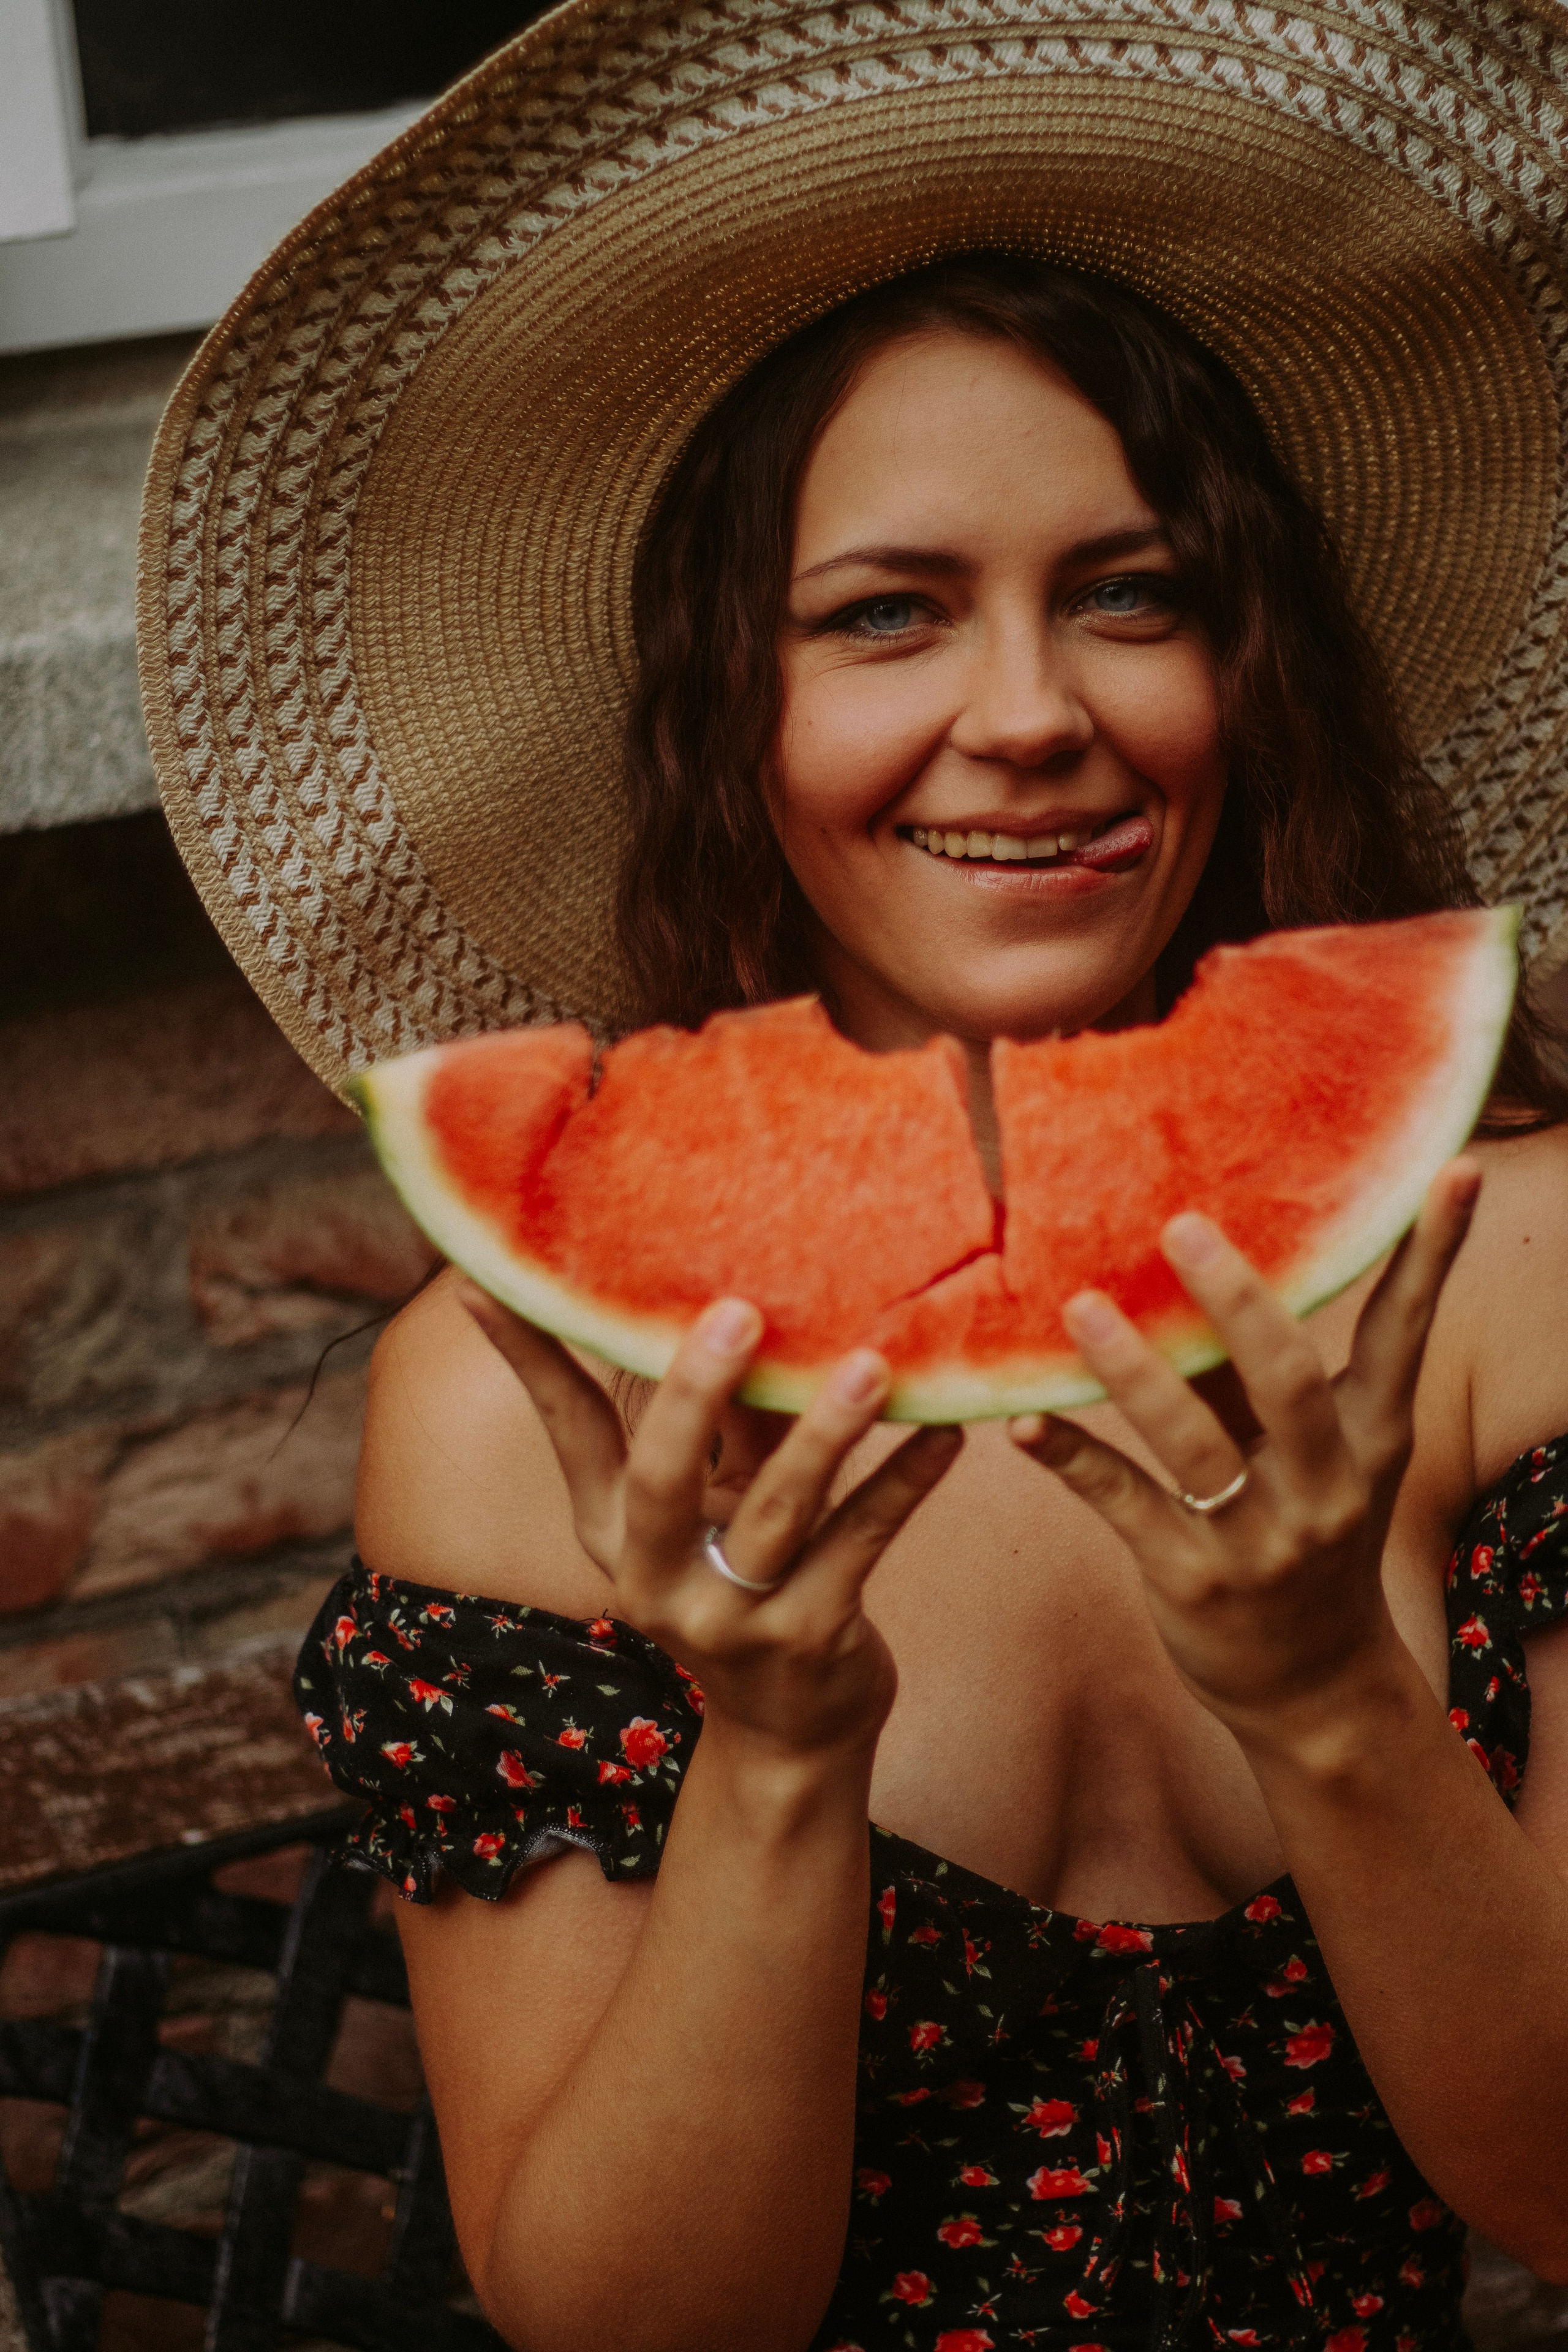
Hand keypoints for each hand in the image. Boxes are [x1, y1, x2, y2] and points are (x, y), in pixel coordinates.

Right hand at [457, 1287, 961, 1759]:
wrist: (789, 1732)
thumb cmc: (743, 1581)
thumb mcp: (701, 1510)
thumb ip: (708, 1419)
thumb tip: (721, 1297)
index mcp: (614, 1532)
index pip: (565, 1428)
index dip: (529, 1356)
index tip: (488, 1278)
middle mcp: (657, 1578)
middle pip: (660, 1476)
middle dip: (695, 1391)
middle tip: (737, 1312)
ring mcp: (733, 1617)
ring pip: (778, 1511)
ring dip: (827, 1434)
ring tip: (868, 1366)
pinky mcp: (811, 1638)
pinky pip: (861, 1544)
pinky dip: (905, 1485)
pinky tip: (945, 1435)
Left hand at [1008, 1160, 1482, 1746]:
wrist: (1314, 1688)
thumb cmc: (1306, 1537)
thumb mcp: (1318, 1459)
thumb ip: (1263, 1375)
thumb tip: (1205, 1263)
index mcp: (1370, 1438)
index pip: (1406, 1330)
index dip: (1431, 1252)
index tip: (1453, 1171)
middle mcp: (1325, 1485)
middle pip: (1289, 1380)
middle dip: (1240, 1303)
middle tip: (1184, 1227)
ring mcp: (1260, 1538)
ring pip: (1194, 1443)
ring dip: (1134, 1372)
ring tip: (1081, 1309)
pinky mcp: (1193, 1580)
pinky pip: (1122, 1504)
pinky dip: (1070, 1459)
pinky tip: (1020, 1424)